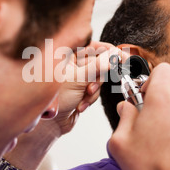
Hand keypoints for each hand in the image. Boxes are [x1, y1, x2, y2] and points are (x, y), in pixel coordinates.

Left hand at [4, 41, 127, 169]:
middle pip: (99, 63)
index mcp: (66, 54)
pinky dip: (90, 98)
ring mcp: (77, 77)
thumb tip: (113, 55)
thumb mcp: (78, 79)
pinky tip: (80, 105)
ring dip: (93, 91)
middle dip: (97, 78)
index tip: (121, 56)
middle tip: (92, 86)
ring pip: (98, 78)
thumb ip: (98, 66)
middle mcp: (71, 63)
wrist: (49, 124)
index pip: (93, 45)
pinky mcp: (81, 90)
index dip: (108, 51)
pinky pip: (95, 90)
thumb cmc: (54, 100)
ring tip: (83, 97)